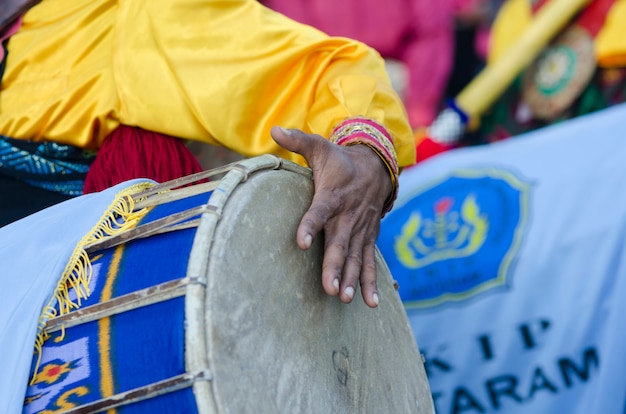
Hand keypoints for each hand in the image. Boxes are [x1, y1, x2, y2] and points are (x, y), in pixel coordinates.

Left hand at [271, 126, 391, 307]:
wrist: (377, 167)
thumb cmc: (341, 161)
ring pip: (356, 257)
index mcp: (332, 196)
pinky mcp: (367, 238)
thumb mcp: (321, 147)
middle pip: (340, 244)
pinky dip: (371, 282)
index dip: (310, 225)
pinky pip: (370, 263)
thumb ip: (299, 141)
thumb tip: (274, 129)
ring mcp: (360, 230)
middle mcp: (347, 216)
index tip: (301, 242)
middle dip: (335, 266)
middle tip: (330, 289)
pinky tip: (371, 303)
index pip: (319, 211)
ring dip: (352, 279)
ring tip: (344, 299)